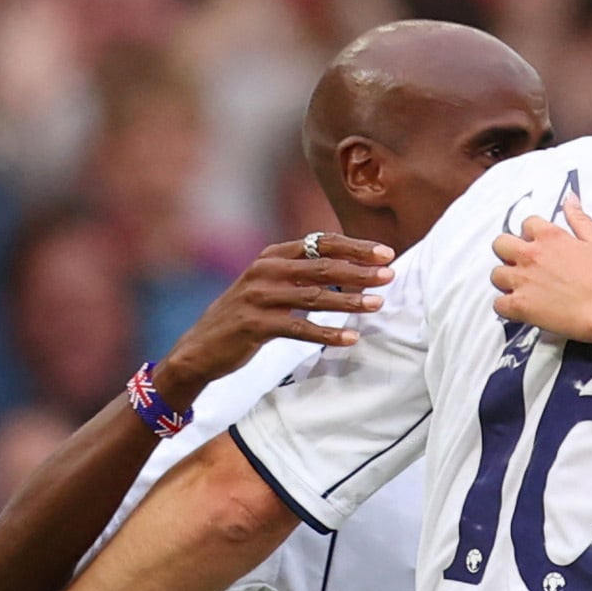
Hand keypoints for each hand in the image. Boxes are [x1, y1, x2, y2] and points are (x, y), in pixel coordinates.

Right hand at [161, 235, 391, 393]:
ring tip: (378, 304)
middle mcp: (265, 271)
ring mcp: (258, 297)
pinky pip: (298, 329)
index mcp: (272, 257)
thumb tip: (354, 271)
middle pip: (321, 267)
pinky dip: (327, 334)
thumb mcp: (272, 286)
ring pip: (313, 297)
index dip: (355, 248)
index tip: (386, 254)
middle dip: (359, 271)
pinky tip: (351, 338)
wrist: (201, 347)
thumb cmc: (247, 316)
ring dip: (350, 301)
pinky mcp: (254, 325)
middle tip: (390, 275)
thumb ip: (304, 275)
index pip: (320, 243)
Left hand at [489, 198, 591, 349]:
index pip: (526, 224)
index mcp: (550, 236)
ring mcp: (523, 280)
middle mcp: (531, 255)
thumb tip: (570, 198)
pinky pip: (498, 304)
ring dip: (507, 280)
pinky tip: (520, 308)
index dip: (532, 234)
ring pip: (496, 274)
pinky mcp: (521, 305)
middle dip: (508, 252)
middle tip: (523, 264)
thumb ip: (580, 219)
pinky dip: (507, 307)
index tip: (540, 245)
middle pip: (500, 244)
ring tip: (522, 288)